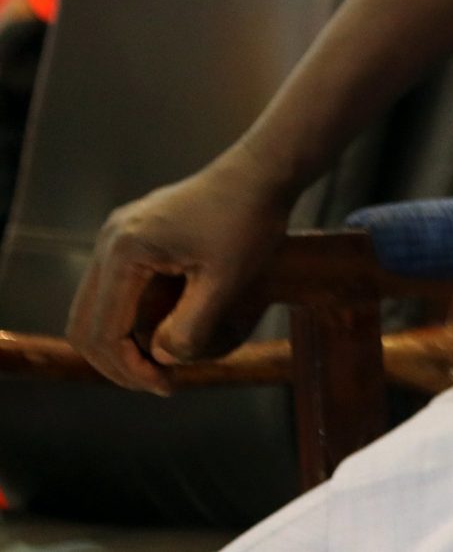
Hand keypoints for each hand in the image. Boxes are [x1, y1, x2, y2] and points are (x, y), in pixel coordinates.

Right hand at [66, 150, 296, 392]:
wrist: (262, 171)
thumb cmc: (250, 220)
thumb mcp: (227, 279)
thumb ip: (191, 326)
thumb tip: (160, 358)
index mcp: (125, 252)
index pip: (104, 331)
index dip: (130, 369)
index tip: (167, 385)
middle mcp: (109, 241)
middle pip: (85, 324)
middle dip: (117, 361)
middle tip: (159, 382)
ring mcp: (116, 234)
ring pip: (92, 307)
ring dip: (118, 342)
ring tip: (157, 365)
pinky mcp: (130, 234)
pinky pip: (110, 288)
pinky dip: (124, 318)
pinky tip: (157, 332)